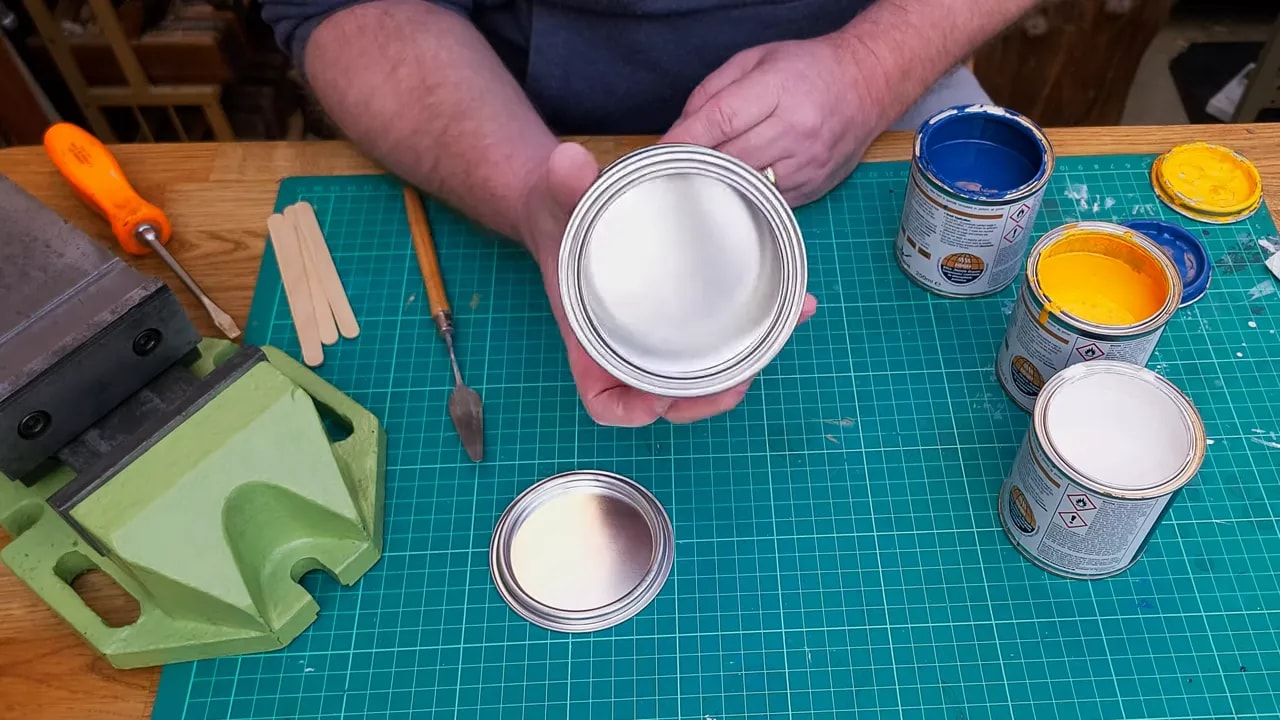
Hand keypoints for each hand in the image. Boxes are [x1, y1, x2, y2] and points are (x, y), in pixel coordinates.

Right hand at [520, 142, 817, 426]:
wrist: (569, 207)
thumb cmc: (557, 218)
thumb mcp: (556, 200)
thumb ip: (562, 185)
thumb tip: (569, 160)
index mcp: (589, 341)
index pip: (604, 401)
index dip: (631, 410)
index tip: (659, 400)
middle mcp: (626, 347)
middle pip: (667, 399)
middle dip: (706, 397)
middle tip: (740, 377)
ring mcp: (659, 335)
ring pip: (701, 374)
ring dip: (742, 367)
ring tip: (778, 333)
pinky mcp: (686, 313)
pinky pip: (719, 336)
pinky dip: (756, 327)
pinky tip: (793, 303)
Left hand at [661, 34, 886, 206]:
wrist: (868, 84)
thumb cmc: (809, 69)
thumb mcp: (756, 60)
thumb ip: (712, 91)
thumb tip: (680, 130)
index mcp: (779, 89)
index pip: (721, 120)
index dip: (685, 139)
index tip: (660, 153)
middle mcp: (796, 128)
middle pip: (730, 158)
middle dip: (697, 164)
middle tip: (674, 169)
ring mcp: (807, 162)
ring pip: (746, 185)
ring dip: (720, 184)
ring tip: (702, 180)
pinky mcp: (813, 186)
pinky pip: (767, 200)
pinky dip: (746, 195)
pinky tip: (735, 188)